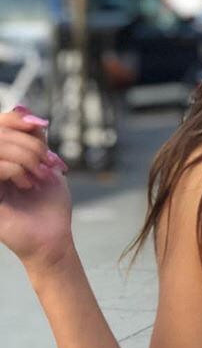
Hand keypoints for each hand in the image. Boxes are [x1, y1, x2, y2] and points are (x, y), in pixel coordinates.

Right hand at [0, 106, 73, 268]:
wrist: (51, 236)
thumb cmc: (49, 204)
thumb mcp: (47, 164)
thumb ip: (36, 139)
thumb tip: (26, 111)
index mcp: (3, 158)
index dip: (15, 120)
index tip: (39, 126)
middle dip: (29, 143)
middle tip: (47, 162)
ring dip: (25, 157)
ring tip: (39, 175)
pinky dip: (15, 169)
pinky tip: (27, 184)